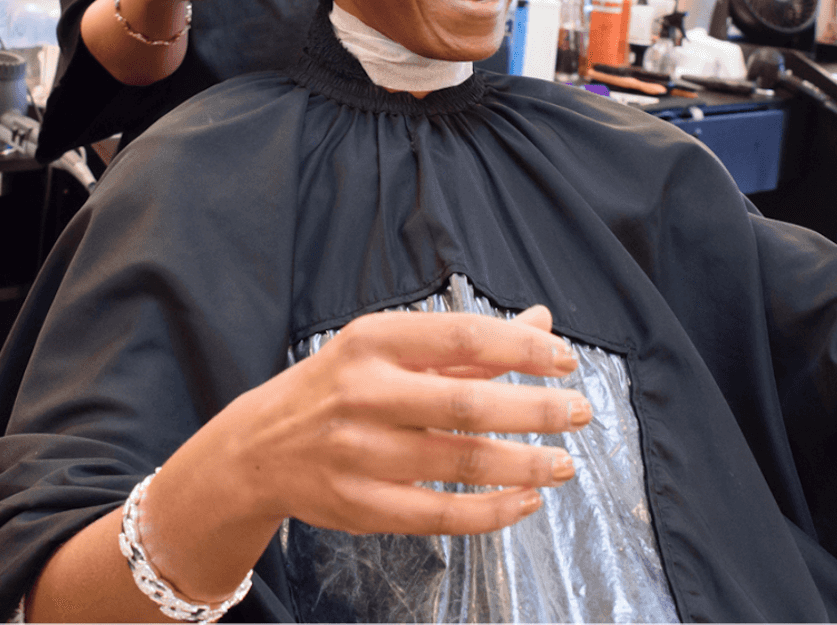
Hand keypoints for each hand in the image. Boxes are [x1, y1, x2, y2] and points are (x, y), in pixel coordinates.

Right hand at [203, 305, 590, 536]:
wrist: (256, 448)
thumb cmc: (339, 389)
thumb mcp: (390, 350)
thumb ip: (470, 345)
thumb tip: (543, 322)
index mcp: (373, 341)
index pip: (464, 336)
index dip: (524, 348)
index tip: (565, 361)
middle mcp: (364, 393)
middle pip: (469, 403)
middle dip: (537, 409)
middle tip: (580, 413)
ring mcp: (359, 452)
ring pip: (462, 461)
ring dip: (525, 464)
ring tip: (563, 464)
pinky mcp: (360, 505)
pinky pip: (442, 514)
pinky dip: (493, 511)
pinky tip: (526, 500)